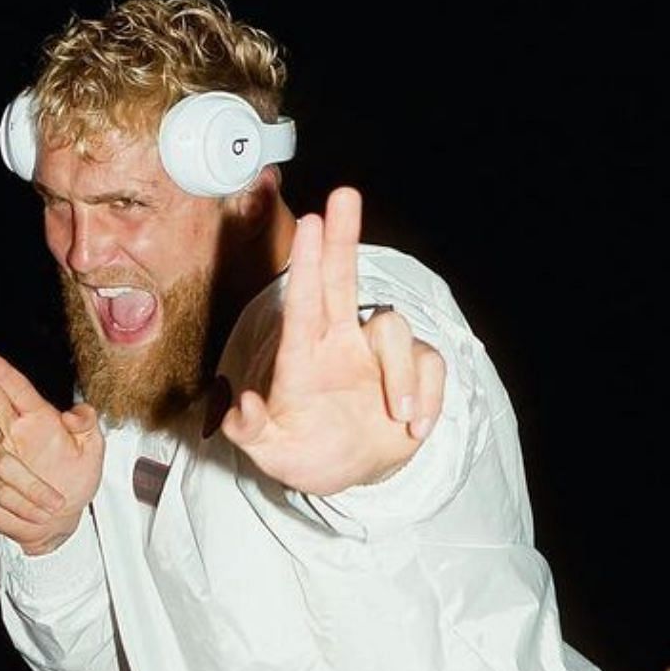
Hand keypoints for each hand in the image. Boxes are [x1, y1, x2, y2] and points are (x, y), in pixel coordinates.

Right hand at [0, 348, 104, 554]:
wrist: (62, 519)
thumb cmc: (74, 478)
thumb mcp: (93, 450)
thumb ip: (88, 425)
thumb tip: (75, 415)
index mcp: (36, 417)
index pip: (16, 389)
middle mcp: (11, 433)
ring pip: (5, 465)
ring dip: (33, 488)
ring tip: (53, 503)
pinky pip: (0, 493)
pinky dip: (24, 505)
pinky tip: (36, 511)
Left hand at [222, 188, 446, 494]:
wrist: (351, 476)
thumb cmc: (304, 454)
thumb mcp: (271, 453)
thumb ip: (250, 433)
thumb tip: (239, 406)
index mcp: (303, 357)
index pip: (304, 302)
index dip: (309, 263)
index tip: (309, 222)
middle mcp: (339, 342)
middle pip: (344, 279)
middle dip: (343, 236)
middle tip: (343, 194)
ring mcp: (377, 353)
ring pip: (398, 333)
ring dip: (401, 379)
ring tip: (396, 419)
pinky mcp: (414, 369)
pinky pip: (429, 366)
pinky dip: (426, 400)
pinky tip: (412, 429)